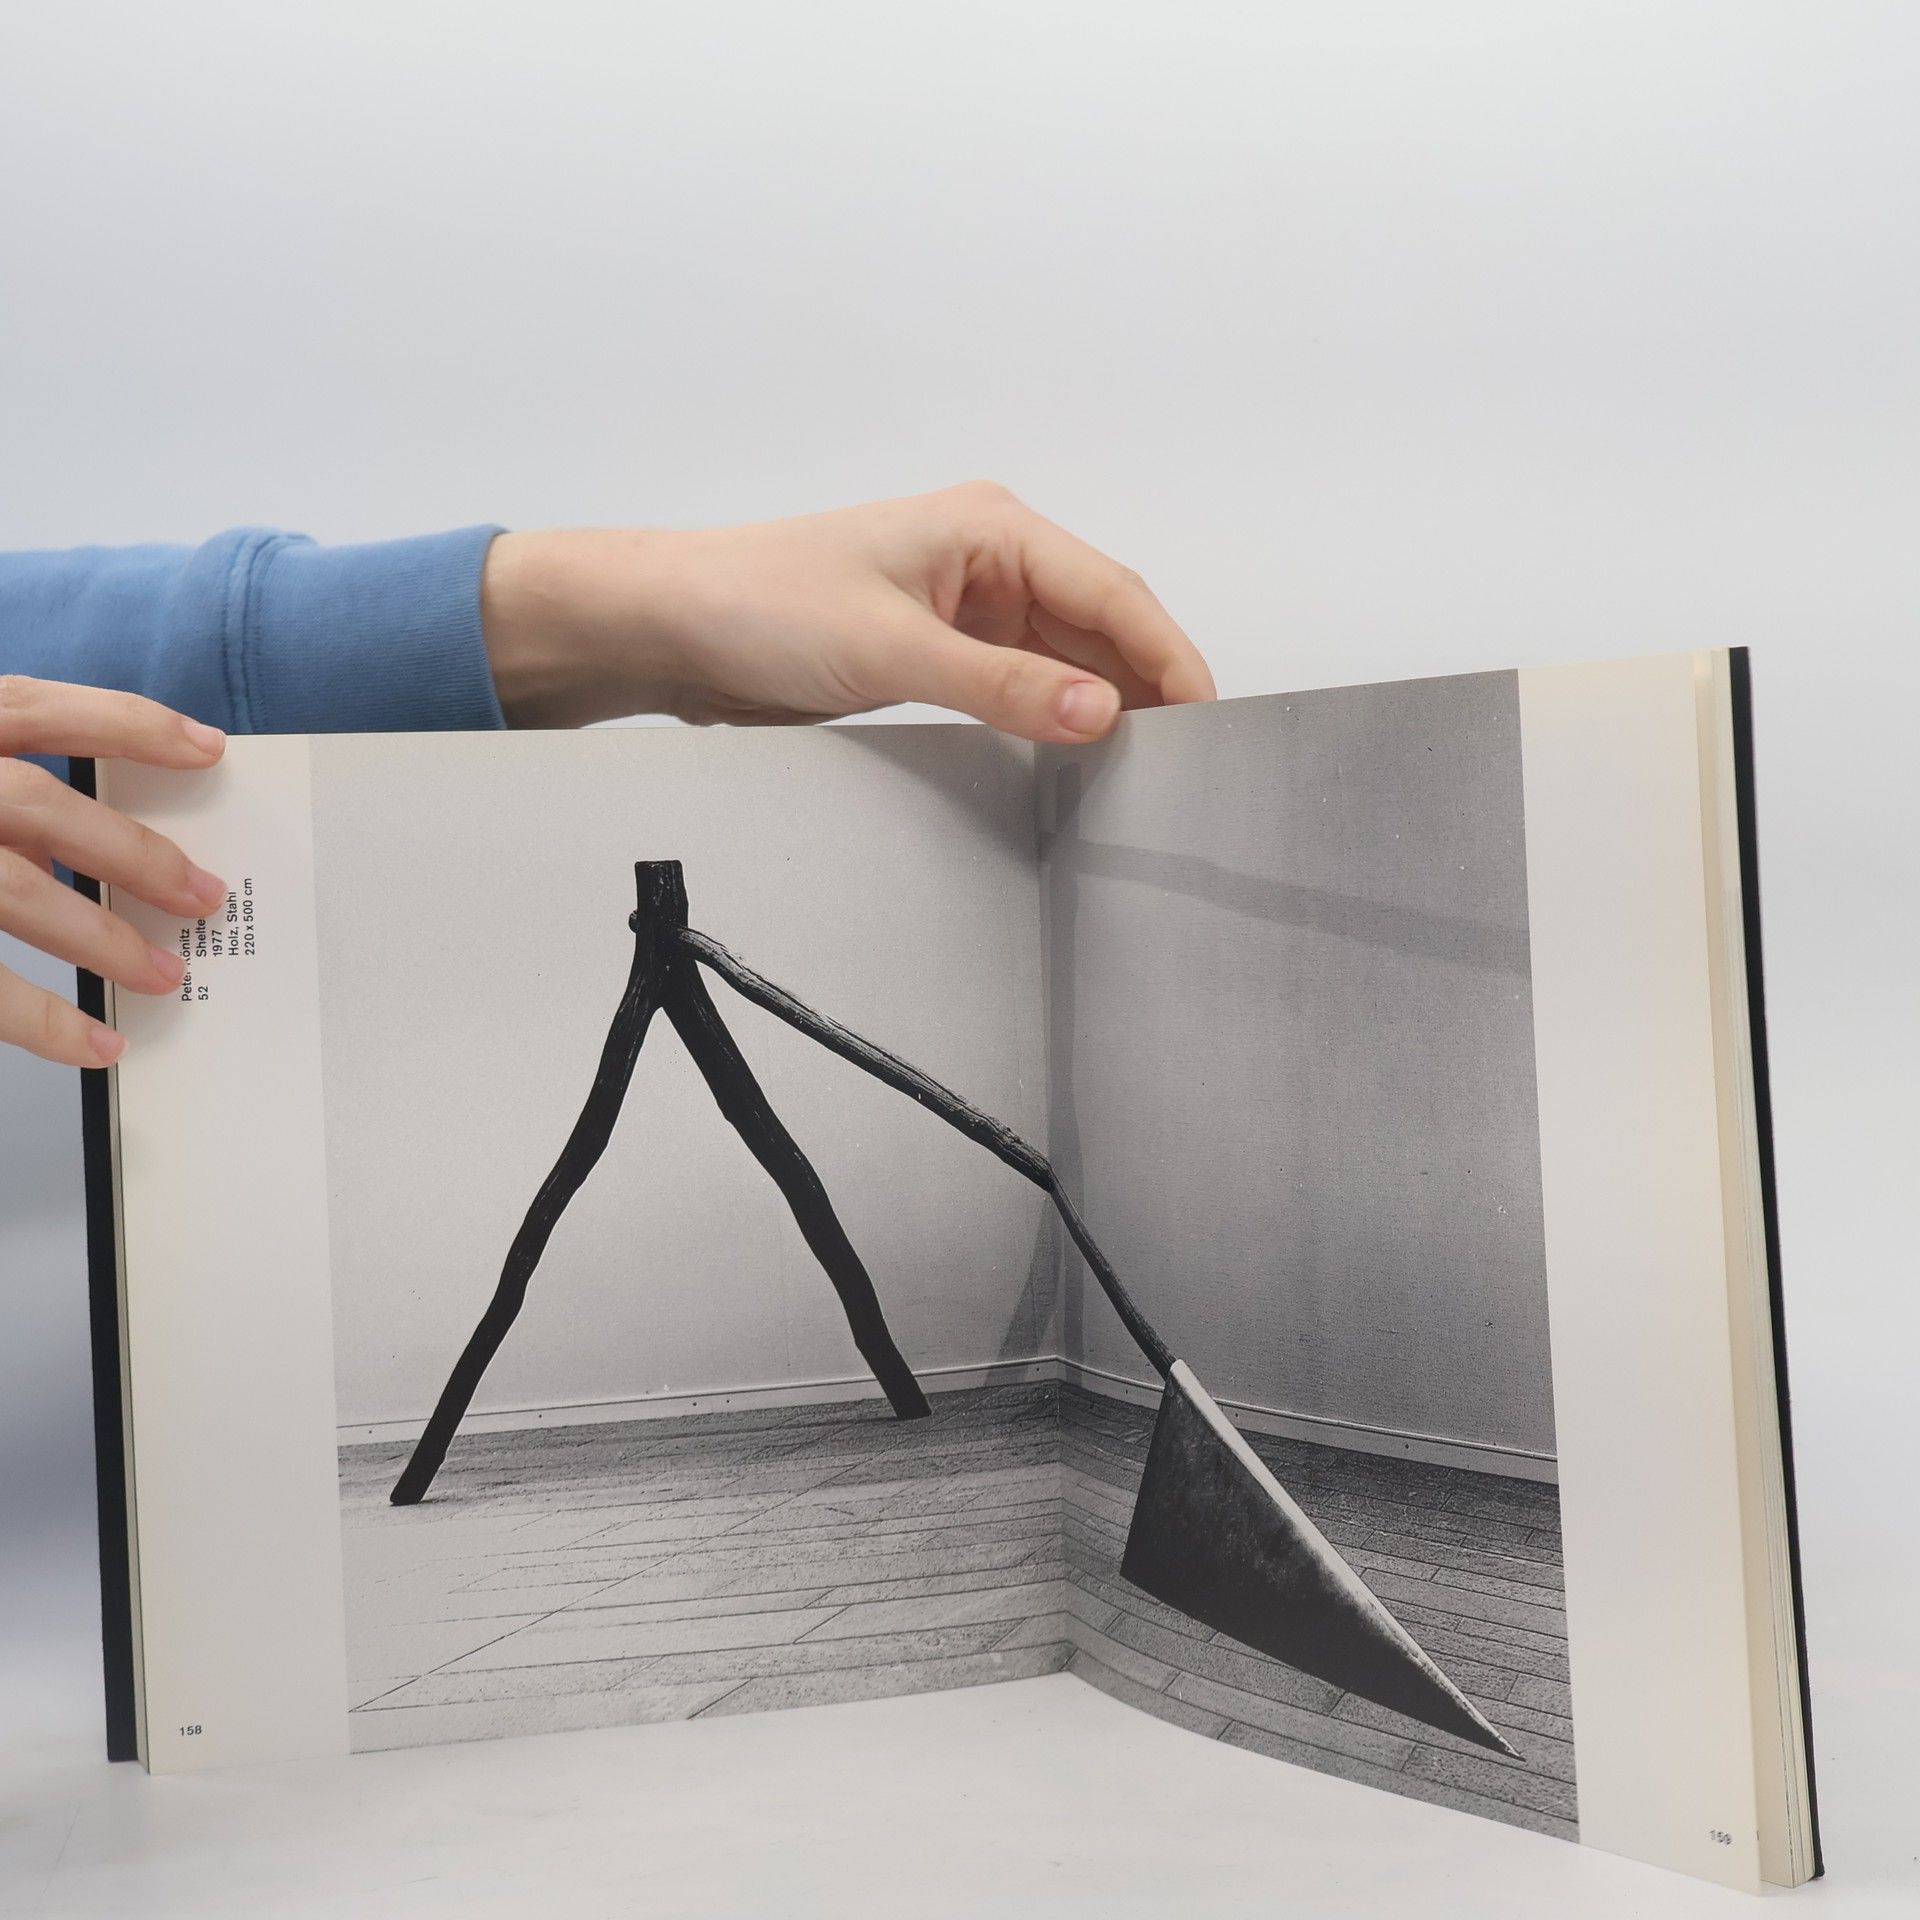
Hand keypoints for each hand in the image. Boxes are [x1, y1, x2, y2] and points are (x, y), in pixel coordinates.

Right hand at [0, 677, 227, 1065]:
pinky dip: (37, 1018)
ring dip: (98, 939)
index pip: (36, 708)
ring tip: (163, 977)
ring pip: (12, 892)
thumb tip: (89, 842)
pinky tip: (89, 1044)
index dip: (128, 722)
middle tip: (202, 894)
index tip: (206, 748)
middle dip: (132, 851)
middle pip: (38, 804)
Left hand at [479, 481, 1215, 735]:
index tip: (1209, 717)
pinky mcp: (938, 650)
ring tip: (1145, 767)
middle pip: (1099, 623)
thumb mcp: (893, 648)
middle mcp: (989, 560)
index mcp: (991, 529)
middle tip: (1187, 759)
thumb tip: (1098, 711)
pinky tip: (1074, 754)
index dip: (1168, 656)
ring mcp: (965, 607)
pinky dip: (1053, 713)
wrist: (675, 627)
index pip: (1111, 592)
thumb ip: (1001, 684)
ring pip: (1065, 655)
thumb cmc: (764, 604)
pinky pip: (1021, 681)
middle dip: (1146, 683)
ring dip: (1101, 702)